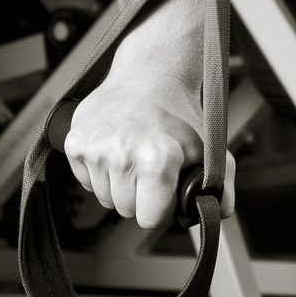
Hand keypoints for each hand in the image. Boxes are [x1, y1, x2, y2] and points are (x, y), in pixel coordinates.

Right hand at [63, 77, 235, 231]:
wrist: (148, 77)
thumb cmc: (179, 115)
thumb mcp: (209, 149)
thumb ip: (220, 186)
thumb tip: (218, 213)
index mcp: (157, 159)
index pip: (149, 219)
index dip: (162, 210)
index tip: (167, 194)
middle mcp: (121, 155)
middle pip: (126, 210)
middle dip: (141, 198)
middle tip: (152, 172)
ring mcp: (94, 149)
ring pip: (105, 198)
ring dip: (120, 187)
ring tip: (134, 158)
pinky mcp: (74, 143)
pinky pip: (86, 182)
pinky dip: (101, 175)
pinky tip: (116, 152)